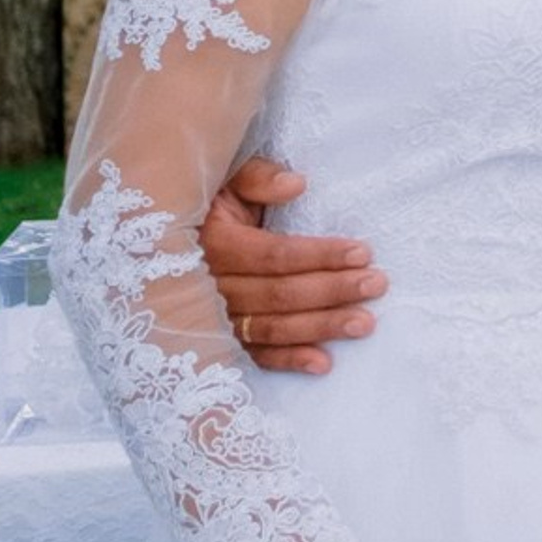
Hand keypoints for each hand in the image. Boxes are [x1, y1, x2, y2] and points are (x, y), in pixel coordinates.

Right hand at [202, 156, 384, 375]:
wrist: (165, 235)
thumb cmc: (212, 201)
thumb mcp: (227, 178)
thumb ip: (258, 179)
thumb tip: (296, 183)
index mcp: (213, 244)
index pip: (275, 254)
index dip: (319, 255)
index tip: (362, 252)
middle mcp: (210, 287)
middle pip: (280, 294)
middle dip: (332, 290)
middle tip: (376, 284)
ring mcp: (214, 319)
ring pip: (273, 327)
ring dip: (321, 327)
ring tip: (365, 323)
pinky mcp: (221, 340)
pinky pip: (255, 355)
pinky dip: (288, 361)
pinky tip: (323, 363)